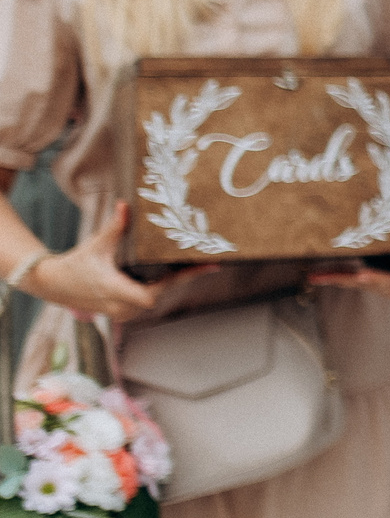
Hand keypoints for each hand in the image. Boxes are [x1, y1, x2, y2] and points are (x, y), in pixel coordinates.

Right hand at [19, 204, 191, 323]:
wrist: (54, 285)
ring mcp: (123, 313)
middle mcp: (122, 306)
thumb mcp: (97, 244)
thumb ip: (114, 226)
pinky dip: (160, 286)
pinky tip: (175, 273)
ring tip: (196, 265)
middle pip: (161, 293)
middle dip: (183, 278)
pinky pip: (148, 300)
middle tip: (209, 262)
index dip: (179, 281)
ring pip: (156, 297)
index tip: (202, 269)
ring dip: (172, 282)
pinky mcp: (124, 313)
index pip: (153, 293)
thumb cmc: (76, 264)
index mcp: (115, 289)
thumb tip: (125, 204)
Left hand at [310, 196, 389, 302]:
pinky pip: (359, 283)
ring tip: (314, 275)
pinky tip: (321, 274)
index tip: (362, 276)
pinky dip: (342, 278)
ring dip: (338, 280)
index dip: (379, 279)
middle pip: (370, 285)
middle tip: (320, 276)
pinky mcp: (382, 287)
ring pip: (361, 285)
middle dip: (345, 280)